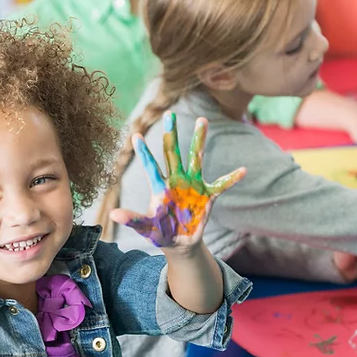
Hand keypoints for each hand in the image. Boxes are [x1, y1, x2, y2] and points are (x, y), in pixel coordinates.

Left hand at [110, 113, 245, 247]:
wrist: (179, 242)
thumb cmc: (160, 233)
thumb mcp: (146, 227)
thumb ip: (133, 220)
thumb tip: (114, 215)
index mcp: (161, 187)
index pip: (151, 166)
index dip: (144, 152)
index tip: (135, 135)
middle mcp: (176, 180)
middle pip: (173, 153)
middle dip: (171, 134)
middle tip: (170, 114)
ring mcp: (193, 185)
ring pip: (196, 158)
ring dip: (199, 140)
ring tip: (202, 120)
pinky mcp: (207, 196)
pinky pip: (221, 185)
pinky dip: (231, 179)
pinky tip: (242, 170)